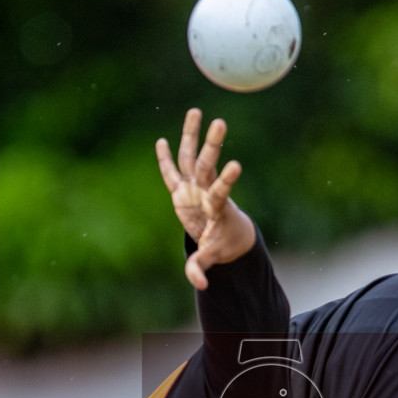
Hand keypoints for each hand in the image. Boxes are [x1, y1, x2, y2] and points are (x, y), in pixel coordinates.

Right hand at [155, 107, 256, 289]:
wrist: (226, 236)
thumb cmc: (223, 245)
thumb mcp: (213, 256)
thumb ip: (202, 268)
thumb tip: (200, 286)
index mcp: (217, 208)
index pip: (220, 192)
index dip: (226, 180)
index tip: (236, 165)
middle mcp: (205, 192)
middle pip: (207, 165)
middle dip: (212, 145)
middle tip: (219, 122)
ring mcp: (194, 188)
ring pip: (192, 158)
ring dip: (192, 136)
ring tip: (197, 111)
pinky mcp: (182, 191)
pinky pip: (172, 172)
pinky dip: (165, 158)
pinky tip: (160, 140)